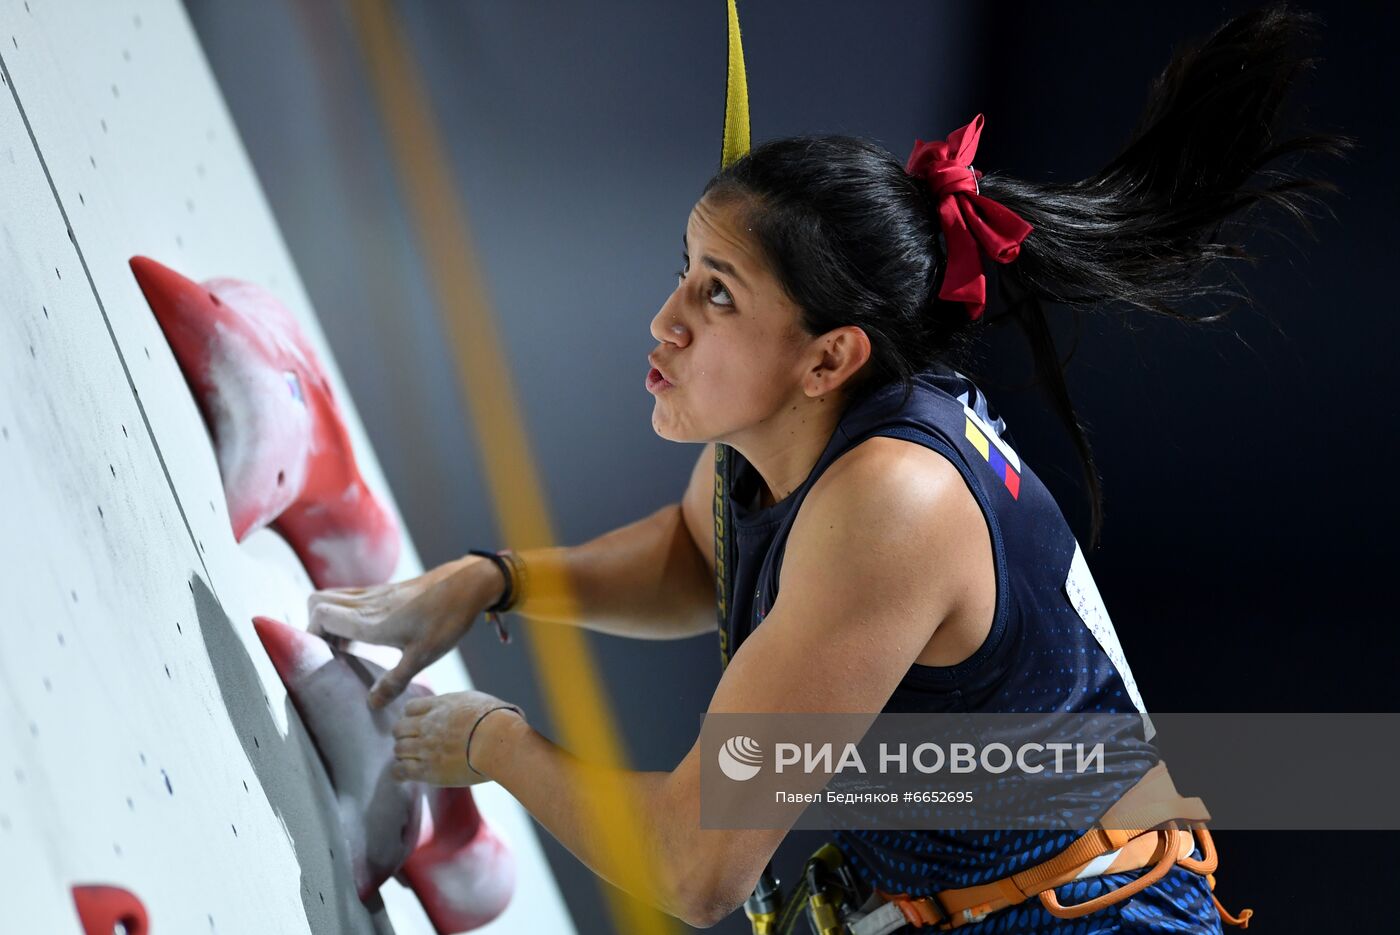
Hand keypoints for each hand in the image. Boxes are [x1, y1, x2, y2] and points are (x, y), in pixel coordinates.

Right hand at [307, 556, 503, 707]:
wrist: (468, 584)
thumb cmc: (447, 619)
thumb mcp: (423, 655)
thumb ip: (395, 680)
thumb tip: (371, 704)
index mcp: (370, 620)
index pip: (320, 614)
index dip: (311, 634)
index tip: (321, 657)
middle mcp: (366, 603)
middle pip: (318, 602)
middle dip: (315, 627)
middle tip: (330, 654)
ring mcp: (375, 594)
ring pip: (334, 598)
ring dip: (330, 620)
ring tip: (346, 649)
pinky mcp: (386, 591)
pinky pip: (352, 598)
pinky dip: (346, 614)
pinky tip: (365, 635)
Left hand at [392, 691, 524, 785]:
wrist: (499, 741)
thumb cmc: (498, 720)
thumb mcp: (478, 701)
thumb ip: (463, 705)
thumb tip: (470, 708)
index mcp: (440, 705)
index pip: (409, 708)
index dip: (412, 717)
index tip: (418, 725)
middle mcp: (428, 724)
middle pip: (399, 729)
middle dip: (404, 735)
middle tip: (414, 744)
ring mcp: (426, 747)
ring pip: (399, 749)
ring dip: (404, 754)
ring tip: (414, 760)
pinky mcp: (428, 770)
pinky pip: (400, 770)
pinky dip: (400, 772)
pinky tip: (406, 774)